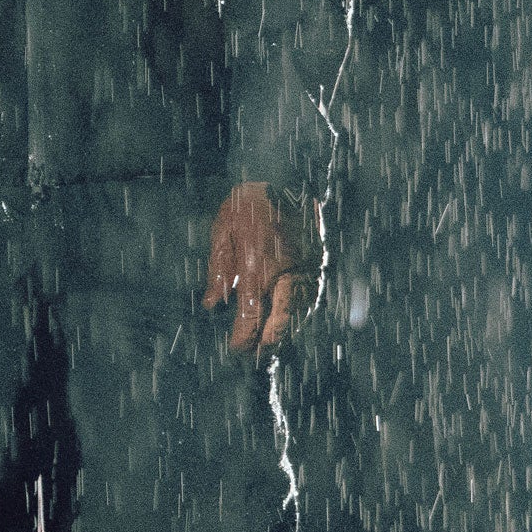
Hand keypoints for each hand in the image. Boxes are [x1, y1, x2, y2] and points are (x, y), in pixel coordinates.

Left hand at [201, 182, 319, 354]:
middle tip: (258, 356)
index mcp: (257, 268)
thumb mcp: (222, 231)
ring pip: (301, 312)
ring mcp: (306, 269)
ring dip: (289, 331)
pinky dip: (303, 313)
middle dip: (269, 342)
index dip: (243, 337)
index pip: (250, 315)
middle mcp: (285, 274)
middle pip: (281, 321)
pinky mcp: (319, 262)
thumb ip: (218, 270)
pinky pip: (312, 296)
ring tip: (275, 345)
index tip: (236, 349)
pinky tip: (294, 321)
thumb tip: (211, 303)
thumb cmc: (248, 202)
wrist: (286, 175)